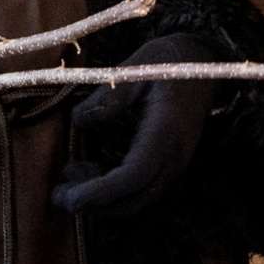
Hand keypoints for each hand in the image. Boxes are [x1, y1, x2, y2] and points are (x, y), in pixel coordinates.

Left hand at [52, 35, 216, 215]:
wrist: (205, 61)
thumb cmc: (170, 60)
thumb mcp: (139, 66)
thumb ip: (111, 94)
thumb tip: (80, 119)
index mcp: (167, 130)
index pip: (134, 176)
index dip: (100, 192)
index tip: (68, 194)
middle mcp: (175, 154)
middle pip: (135, 199)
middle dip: (95, 204)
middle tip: (58, 193)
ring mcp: (175, 162)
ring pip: (137, 200)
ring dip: (102, 201)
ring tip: (68, 180)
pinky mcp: (169, 163)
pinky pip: (141, 191)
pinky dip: (113, 192)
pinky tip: (91, 173)